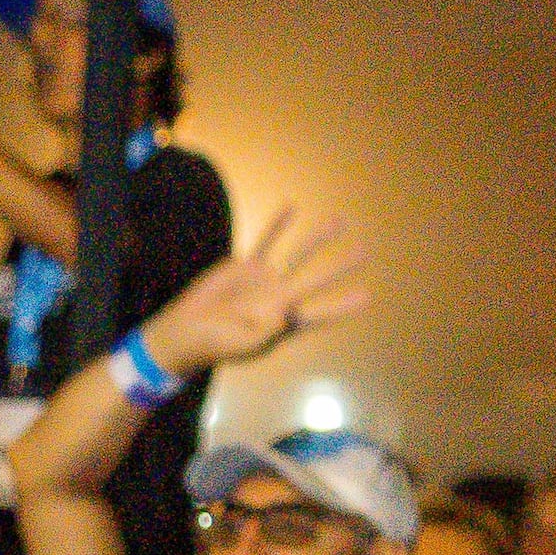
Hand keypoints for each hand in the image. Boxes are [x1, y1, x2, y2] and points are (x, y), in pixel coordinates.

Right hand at [134, 206, 367, 380]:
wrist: (189, 331)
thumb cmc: (218, 345)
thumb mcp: (244, 346)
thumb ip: (266, 332)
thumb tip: (286, 312)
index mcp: (285, 322)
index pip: (321, 313)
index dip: (343, 305)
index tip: (366, 296)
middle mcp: (281, 298)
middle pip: (317, 279)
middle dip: (341, 266)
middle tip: (365, 252)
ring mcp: (265, 281)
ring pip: (298, 255)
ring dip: (318, 239)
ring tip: (339, 222)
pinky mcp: (247, 268)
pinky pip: (266, 242)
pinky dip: (278, 226)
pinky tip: (291, 208)